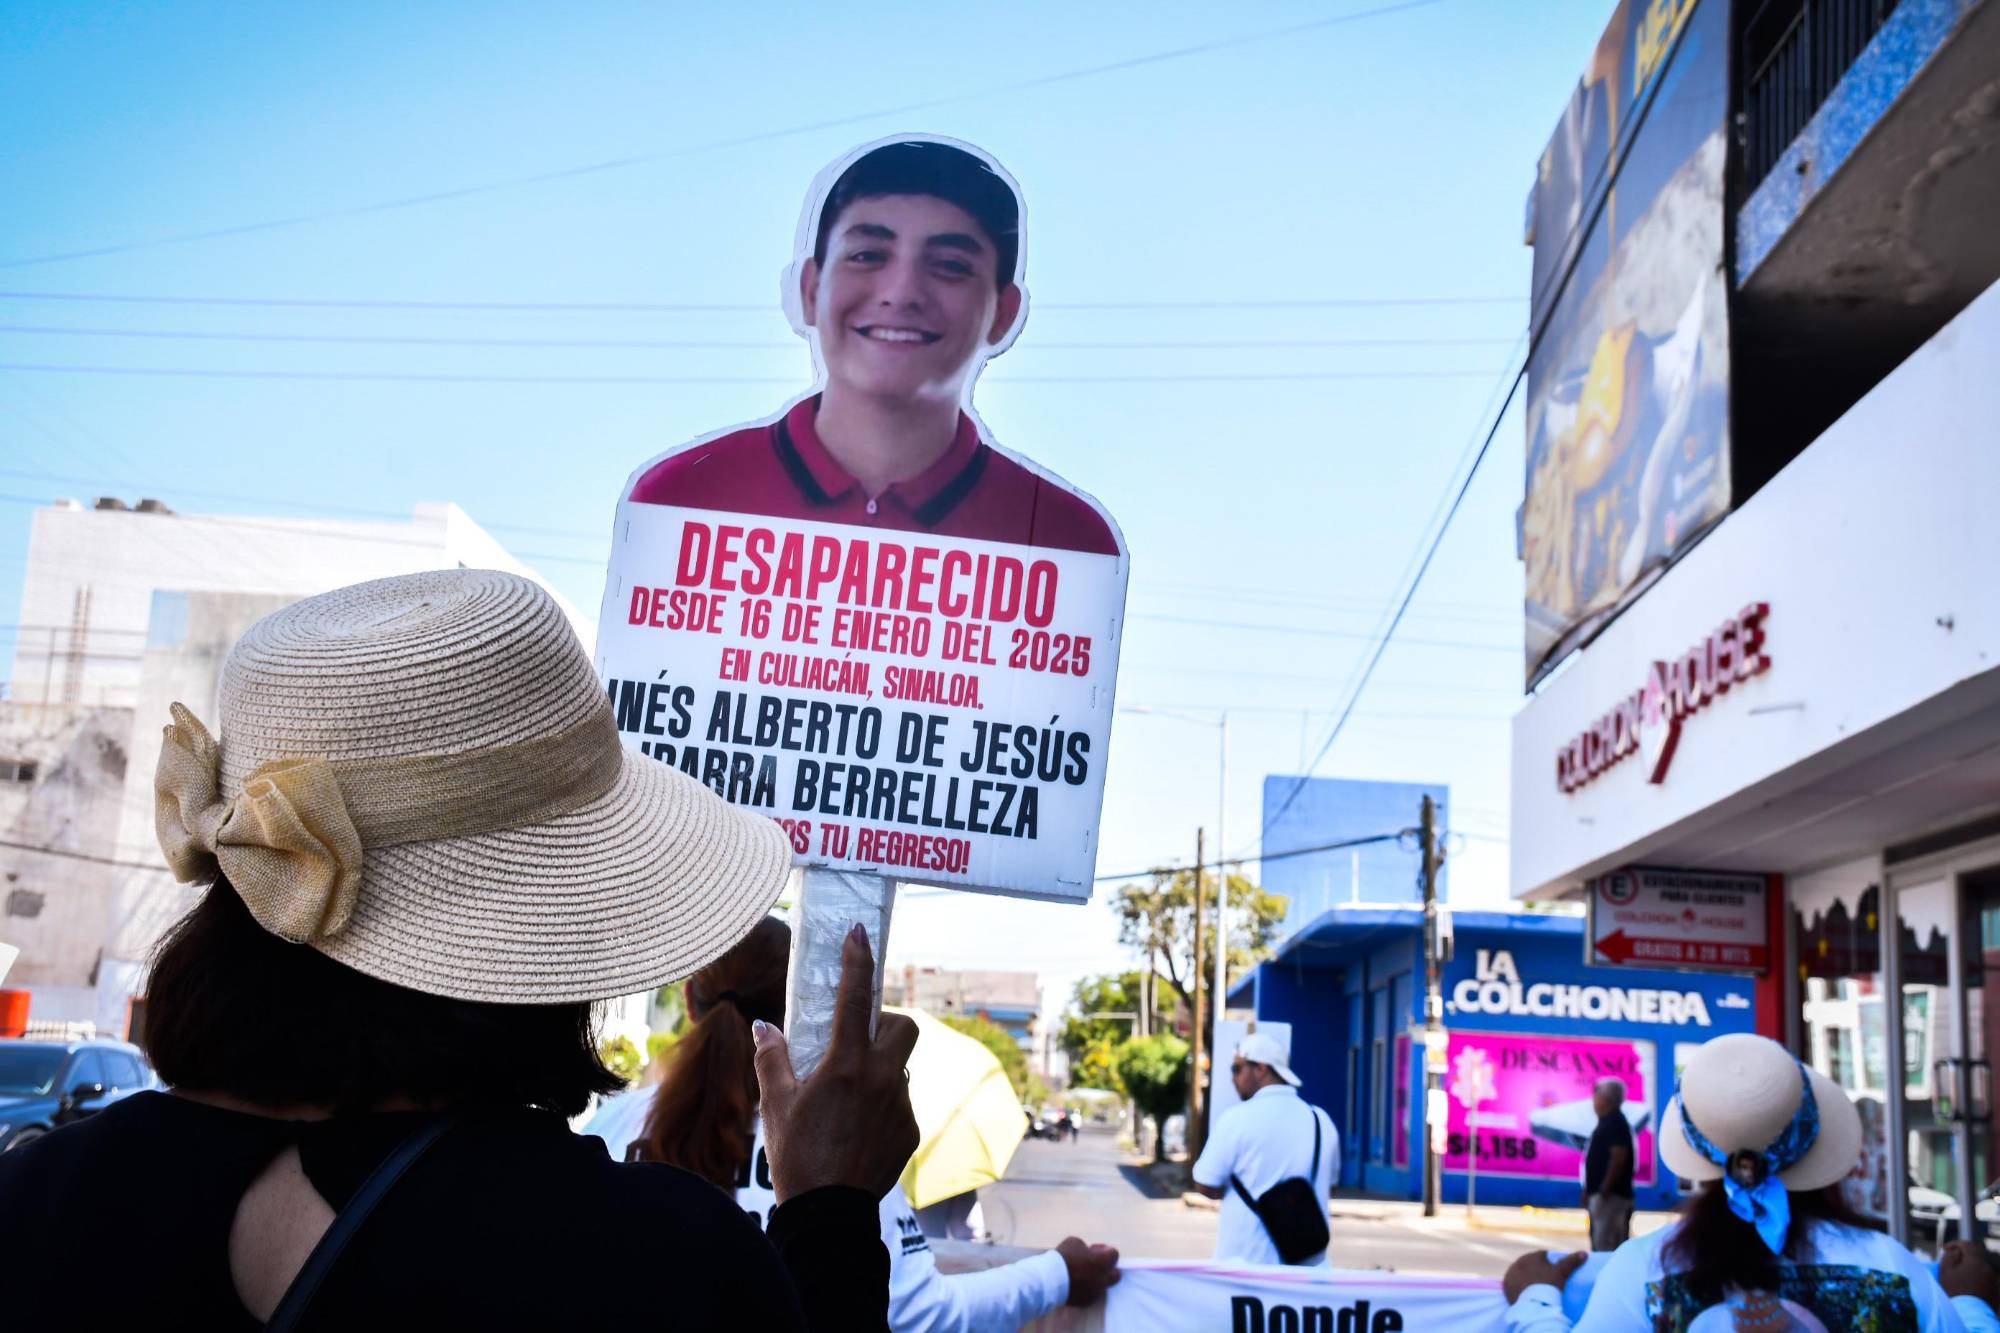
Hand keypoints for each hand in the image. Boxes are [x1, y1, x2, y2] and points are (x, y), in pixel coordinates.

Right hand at [754, 922, 920, 1203]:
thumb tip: (763, 1027)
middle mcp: (881, 1078)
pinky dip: (881, 1104)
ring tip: (847, 1098)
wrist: (828, 1212)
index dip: (858, 961)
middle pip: (904, 1026)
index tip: (860, 933)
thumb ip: (772, 1059)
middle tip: (859, 1037)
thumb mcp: (776, 1105)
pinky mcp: (911, 1130)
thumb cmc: (797, 1155)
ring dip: (879, 1070)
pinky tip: (857, 1128)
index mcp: (845, 1065)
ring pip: (899, 1068)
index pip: (856, 999)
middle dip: (887, 1022)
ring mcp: (901, 1105)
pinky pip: (899, 1102)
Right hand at [1056, 1236, 1120, 1306]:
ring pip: (1103, 1285)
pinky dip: (1088, 1288)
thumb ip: (1087, 1248)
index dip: (1105, 1250)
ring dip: (1097, 1278)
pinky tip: (1076, 1283)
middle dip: (1108, 1268)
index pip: (1114, 1254)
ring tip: (1082, 1274)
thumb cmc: (1063, 1257)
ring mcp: (1096, 1292)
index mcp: (1103, 1262)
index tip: (1093, 1249)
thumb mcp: (1075, 1242)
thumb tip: (1088, 1253)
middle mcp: (1103, 1279)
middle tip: (1094, 1263)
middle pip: (1116, 1274)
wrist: (1050, 1279)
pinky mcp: (1087, 1301)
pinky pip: (1092, 1294)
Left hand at [1503, 1250, 1585, 1303]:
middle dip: (1536, 1270)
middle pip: (1530, 1265)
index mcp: (1531, 1256)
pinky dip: (1518, 1287)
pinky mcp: (1505, 1286)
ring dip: (1526, 1278)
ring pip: (1521, 1274)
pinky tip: (1525, 1292)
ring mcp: (1510, 1274)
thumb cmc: (1549, 1284)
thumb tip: (1584, 1253)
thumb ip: (1572, 1261)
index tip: (1554, 1273)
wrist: (1534, 1303)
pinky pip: (1513, 1284)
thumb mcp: (1562, 1272)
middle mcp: (1518, 1262)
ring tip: (1536, 1288)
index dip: (1549, 1264)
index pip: (1542, 1257)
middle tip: (1546, 1282)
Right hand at [1939, 1240, 1999, 1303]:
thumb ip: (1949, 1257)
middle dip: (1964, 1255)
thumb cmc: (1955, 1291)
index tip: (1945, 1248)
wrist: (1970, 1313)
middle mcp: (1988, 1267)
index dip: (1955, 1243)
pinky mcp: (1995, 1289)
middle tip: (1952, 1259)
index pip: (1967, 1245)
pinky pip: (1985, 1277)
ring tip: (1959, 1273)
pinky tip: (1968, 1283)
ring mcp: (1993, 1279)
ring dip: (1970, 1266)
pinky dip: (1976, 1275)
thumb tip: (1955, 1252)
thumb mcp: (1946, 1271)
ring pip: (1981, 1266)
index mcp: (1976, 1261)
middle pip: (1976, 1255)